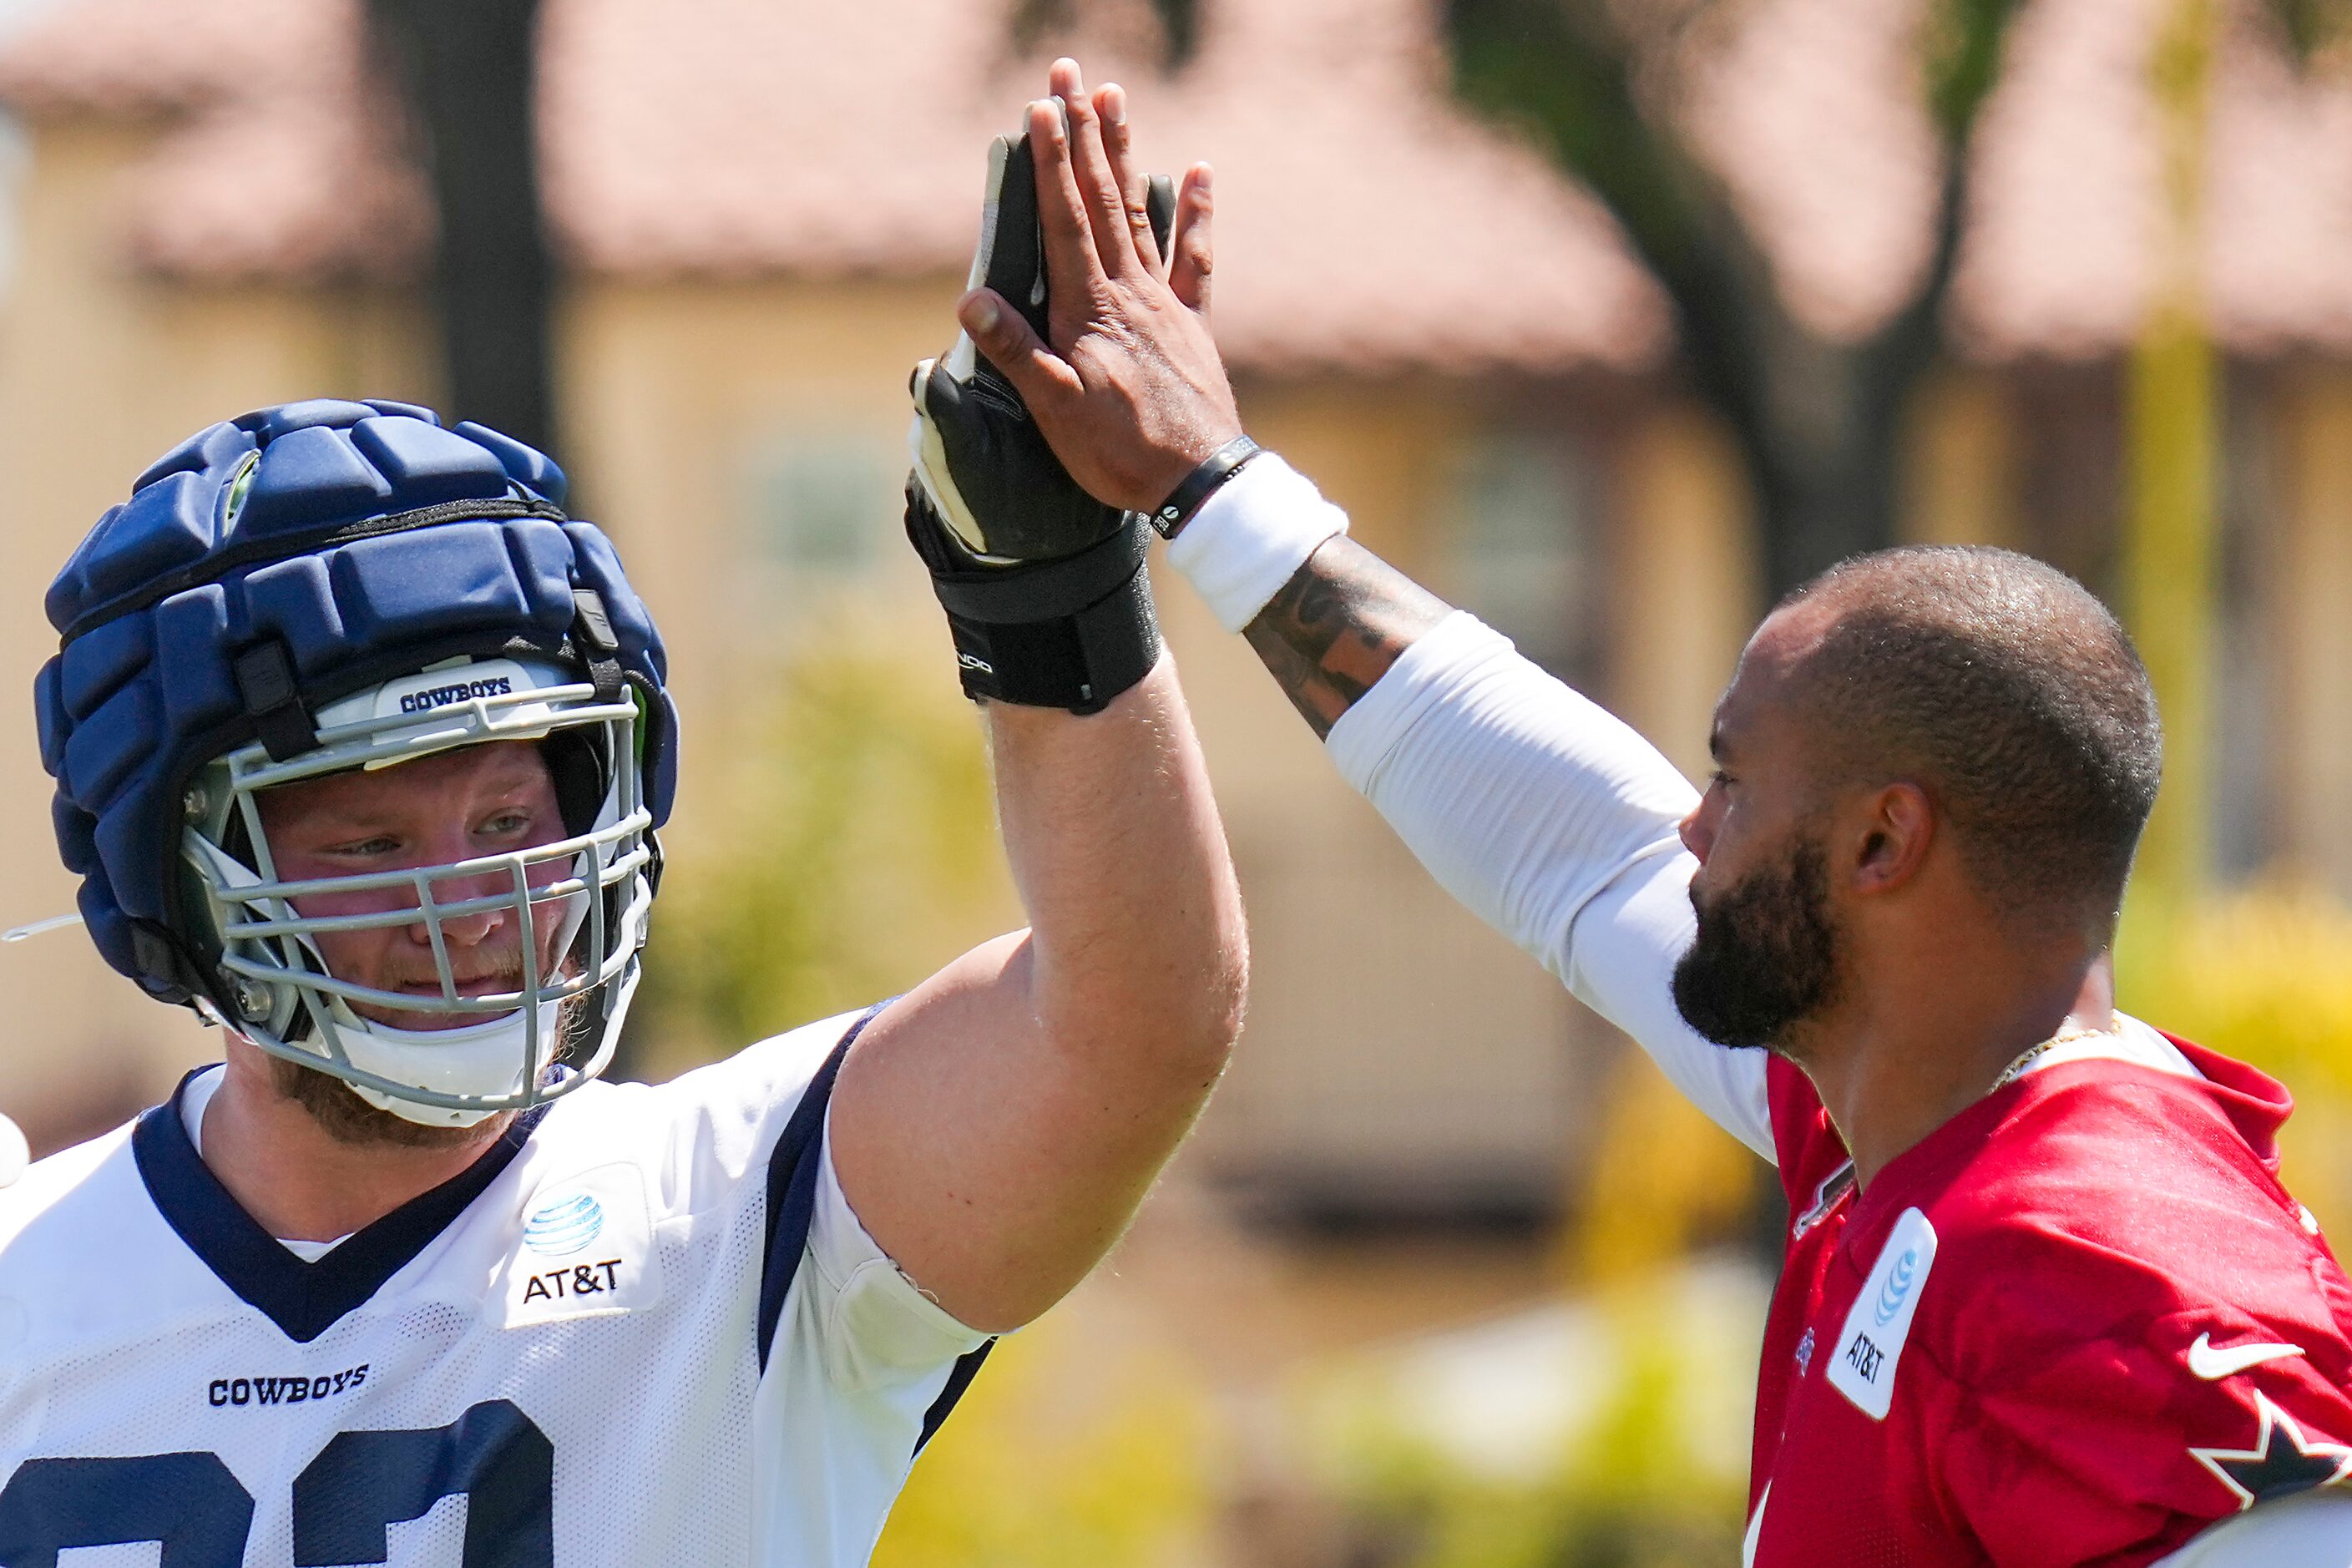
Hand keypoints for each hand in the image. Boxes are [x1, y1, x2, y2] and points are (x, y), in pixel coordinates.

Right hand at [954, 59, 1241, 515]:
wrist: (1199, 483)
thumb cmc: (1120, 452)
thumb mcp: (1055, 411)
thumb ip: (1017, 353)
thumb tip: (972, 300)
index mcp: (1090, 309)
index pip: (1065, 221)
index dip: (1050, 163)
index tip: (1038, 108)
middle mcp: (1129, 292)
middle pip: (1102, 200)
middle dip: (1081, 136)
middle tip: (1069, 75)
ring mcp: (1165, 303)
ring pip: (1140, 214)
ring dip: (1124, 155)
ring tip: (1113, 99)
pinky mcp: (1192, 324)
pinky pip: (1196, 258)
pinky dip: (1197, 212)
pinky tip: (1199, 170)